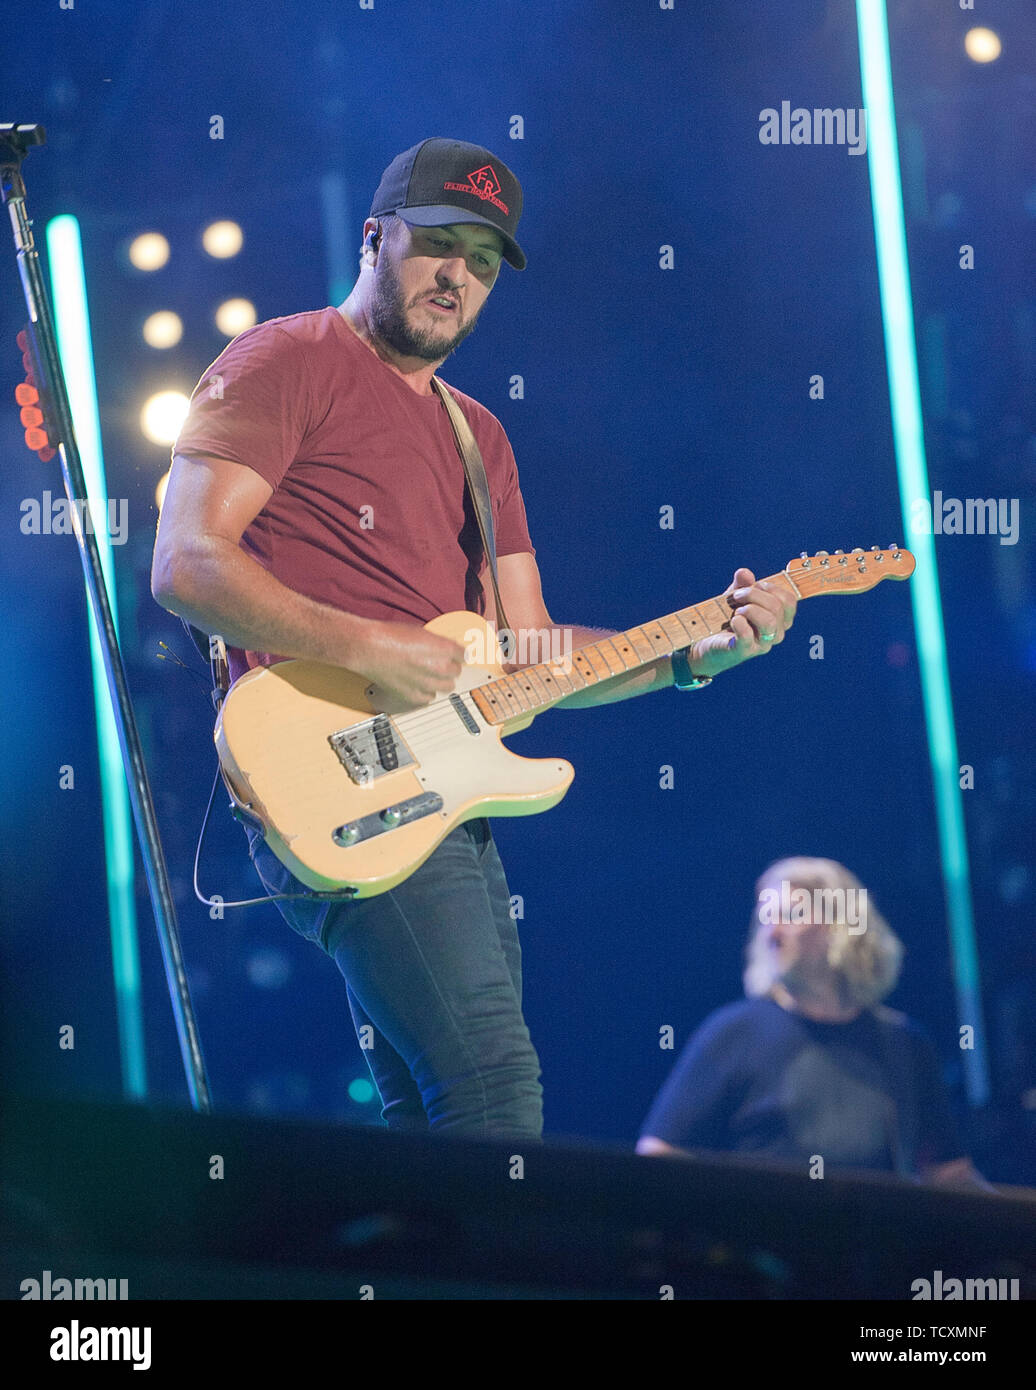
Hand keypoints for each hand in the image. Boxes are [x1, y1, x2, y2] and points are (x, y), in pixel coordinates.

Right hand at [348, 619, 466, 705]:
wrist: (368, 647)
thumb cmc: (389, 635)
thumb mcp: (420, 631)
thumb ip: (437, 642)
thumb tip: (445, 649)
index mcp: (443, 648)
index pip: (464, 655)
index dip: (459, 654)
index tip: (457, 656)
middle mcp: (439, 667)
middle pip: (456, 672)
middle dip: (449, 667)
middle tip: (439, 663)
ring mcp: (428, 683)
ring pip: (447, 687)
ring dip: (440, 681)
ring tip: (429, 675)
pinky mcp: (414, 696)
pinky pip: (429, 698)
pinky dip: (426, 692)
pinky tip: (419, 684)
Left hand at [685, 567, 796, 677]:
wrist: (708, 642)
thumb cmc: (727, 618)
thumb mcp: (736, 596)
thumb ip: (742, 583)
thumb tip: (745, 573)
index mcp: (780, 619)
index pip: (789, 601)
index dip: (772, 588)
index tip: (755, 586)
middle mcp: (776, 633)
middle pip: (777, 607)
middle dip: (753, 595)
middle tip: (736, 596)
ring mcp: (762, 644)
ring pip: (769, 621)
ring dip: (749, 609)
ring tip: (736, 611)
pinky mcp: (745, 651)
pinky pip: (747, 635)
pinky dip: (738, 623)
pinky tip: (732, 621)